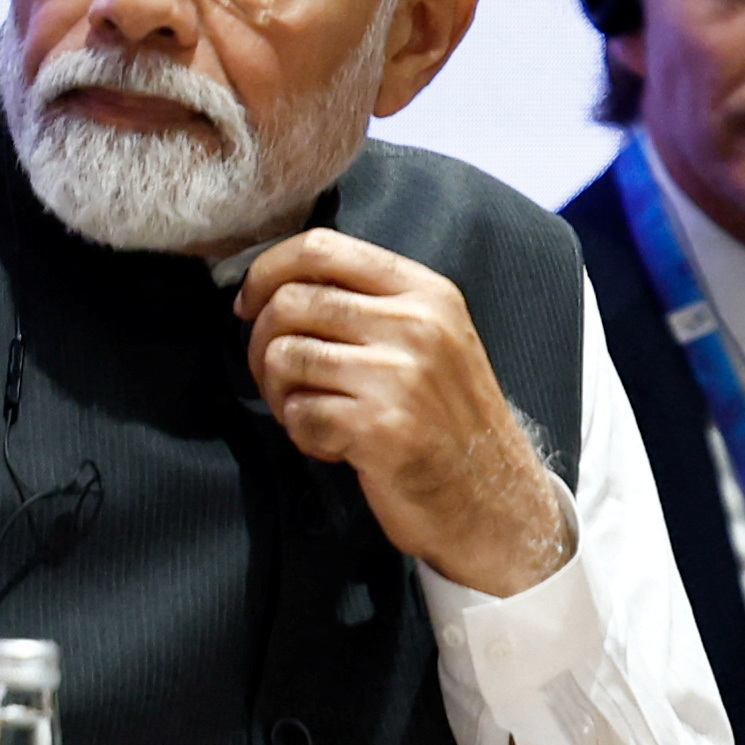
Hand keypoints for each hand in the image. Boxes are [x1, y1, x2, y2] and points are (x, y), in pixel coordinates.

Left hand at [235, 230, 573, 598]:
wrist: (493, 497)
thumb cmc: (449, 418)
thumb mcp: (433, 339)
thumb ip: (372, 303)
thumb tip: (276, 285)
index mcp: (428, 293)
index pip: (322, 247)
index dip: (267, 270)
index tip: (251, 303)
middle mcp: (417, 325)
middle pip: (290, 301)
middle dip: (262, 340)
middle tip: (277, 375)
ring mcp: (401, 376)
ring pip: (284, 356)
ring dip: (279, 393)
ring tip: (313, 412)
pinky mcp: (380, 428)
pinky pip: (298, 414)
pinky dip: (303, 434)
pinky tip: (336, 444)